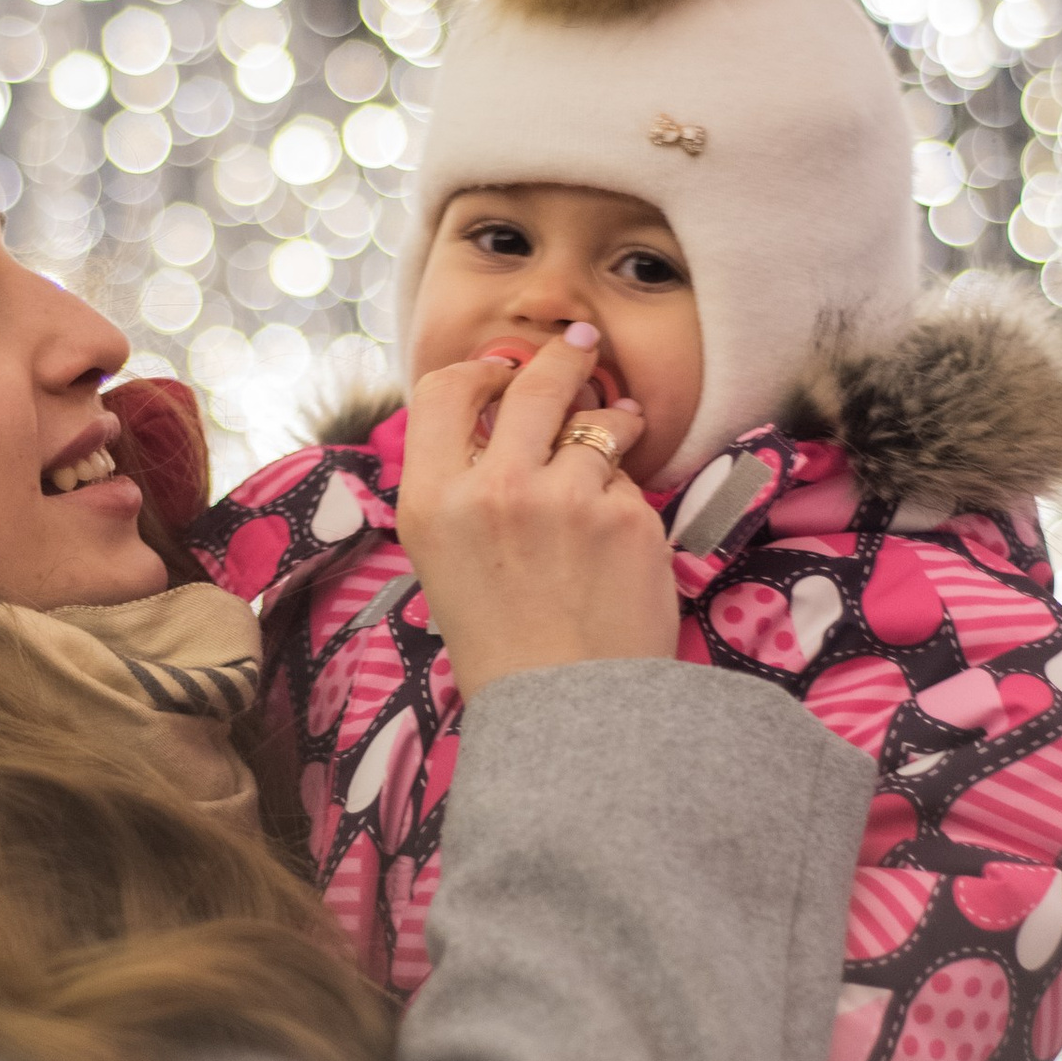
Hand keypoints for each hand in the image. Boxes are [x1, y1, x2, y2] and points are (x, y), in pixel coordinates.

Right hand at [397, 328, 678, 698]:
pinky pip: (629, 477)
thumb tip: (496, 410)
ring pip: (597, 422)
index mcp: (432, 501)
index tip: (504, 370)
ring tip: (620, 429)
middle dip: (563, 358)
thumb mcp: (443, 558)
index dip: (481, 369)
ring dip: (613, 421)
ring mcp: (564, 498)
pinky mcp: (625, 516)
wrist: (567, 710)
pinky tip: (619, 527)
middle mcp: (493, 489)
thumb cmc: (502, 641)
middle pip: (532, 382)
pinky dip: (628, 490)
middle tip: (581, 350)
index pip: (446, 389)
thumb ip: (459, 484)